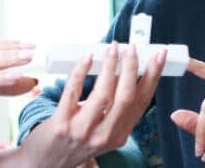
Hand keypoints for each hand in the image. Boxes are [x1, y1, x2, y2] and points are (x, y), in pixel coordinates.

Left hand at [19, 42, 166, 167]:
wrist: (45, 164)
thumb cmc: (75, 143)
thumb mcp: (103, 132)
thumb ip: (115, 110)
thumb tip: (126, 72)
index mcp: (119, 135)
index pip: (142, 102)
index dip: (153, 76)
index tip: (159, 56)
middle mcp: (105, 135)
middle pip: (127, 97)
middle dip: (133, 68)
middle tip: (133, 47)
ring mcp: (83, 130)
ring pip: (104, 94)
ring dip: (110, 66)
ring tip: (114, 48)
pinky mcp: (61, 123)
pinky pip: (73, 92)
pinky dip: (81, 71)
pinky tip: (87, 57)